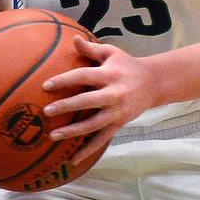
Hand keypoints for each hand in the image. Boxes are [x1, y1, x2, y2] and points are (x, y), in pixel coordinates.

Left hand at [40, 36, 157, 162]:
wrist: (154, 82)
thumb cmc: (127, 65)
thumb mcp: (111, 53)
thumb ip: (91, 48)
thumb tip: (73, 39)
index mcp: (109, 74)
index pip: (83, 76)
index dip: (64, 80)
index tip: (46, 85)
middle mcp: (113, 93)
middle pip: (87, 101)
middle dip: (66, 106)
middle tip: (46, 111)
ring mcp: (117, 111)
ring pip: (93, 124)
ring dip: (73, 131)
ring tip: (53, 135)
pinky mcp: (119, 124)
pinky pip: (102, 139)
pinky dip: (88, 150)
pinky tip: (73, 160)